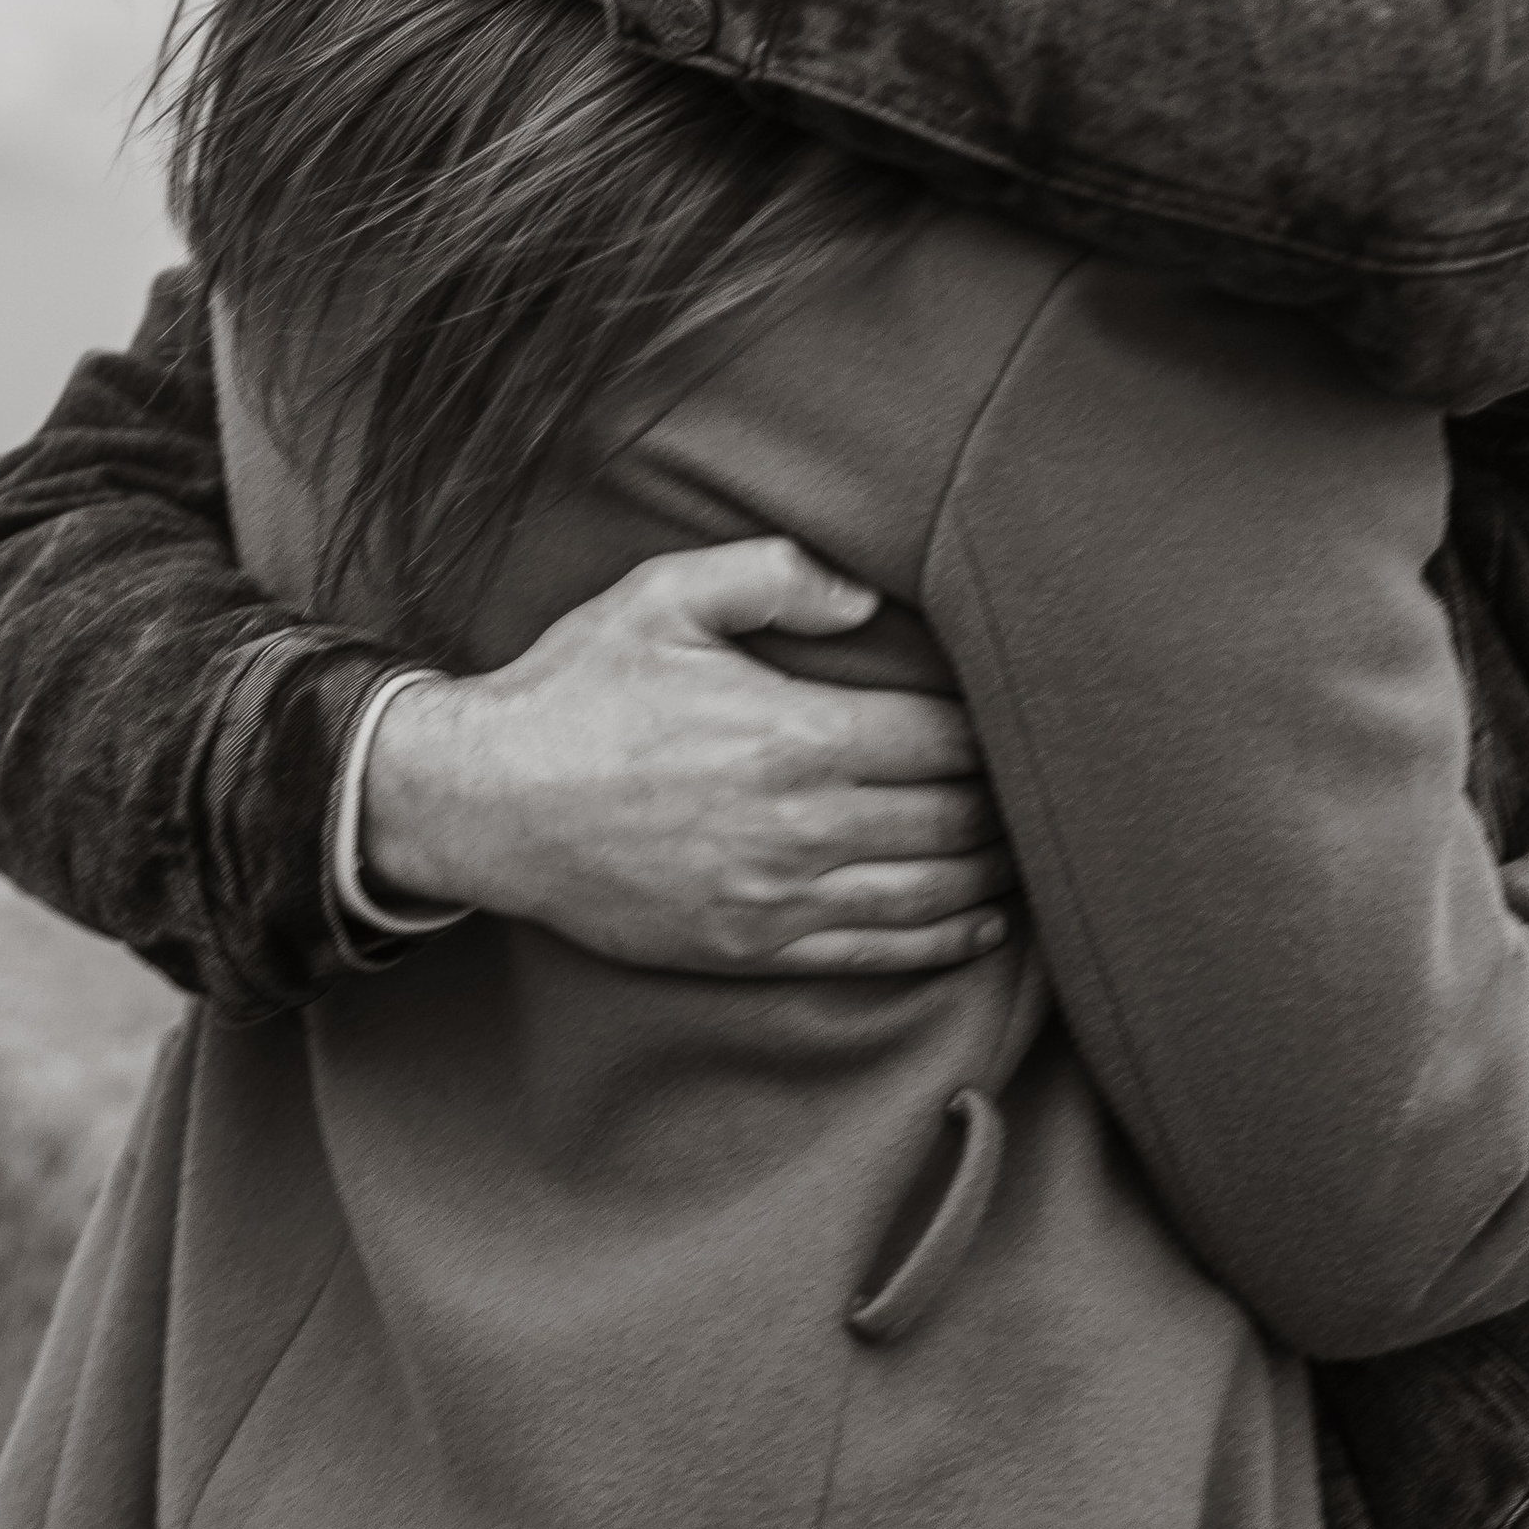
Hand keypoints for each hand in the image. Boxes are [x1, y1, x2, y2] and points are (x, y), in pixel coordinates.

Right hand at [361, 539, 1016, 974]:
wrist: (486, 803)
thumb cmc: (577, 689)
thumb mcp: (662, 596)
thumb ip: (774, 574)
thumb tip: (867, 597)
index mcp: (792, 734)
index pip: (941, 740)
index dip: (995, 731)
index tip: (1018, 714)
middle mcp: (799, 826)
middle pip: (952, 820)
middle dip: (1007, 802)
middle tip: (1042, 781)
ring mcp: (777, 898)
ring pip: (929, 894)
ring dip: (993, 873)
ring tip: (1030, 850)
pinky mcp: (752, 947)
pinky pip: (875, 953)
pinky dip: (944, 941)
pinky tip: (982, 924)